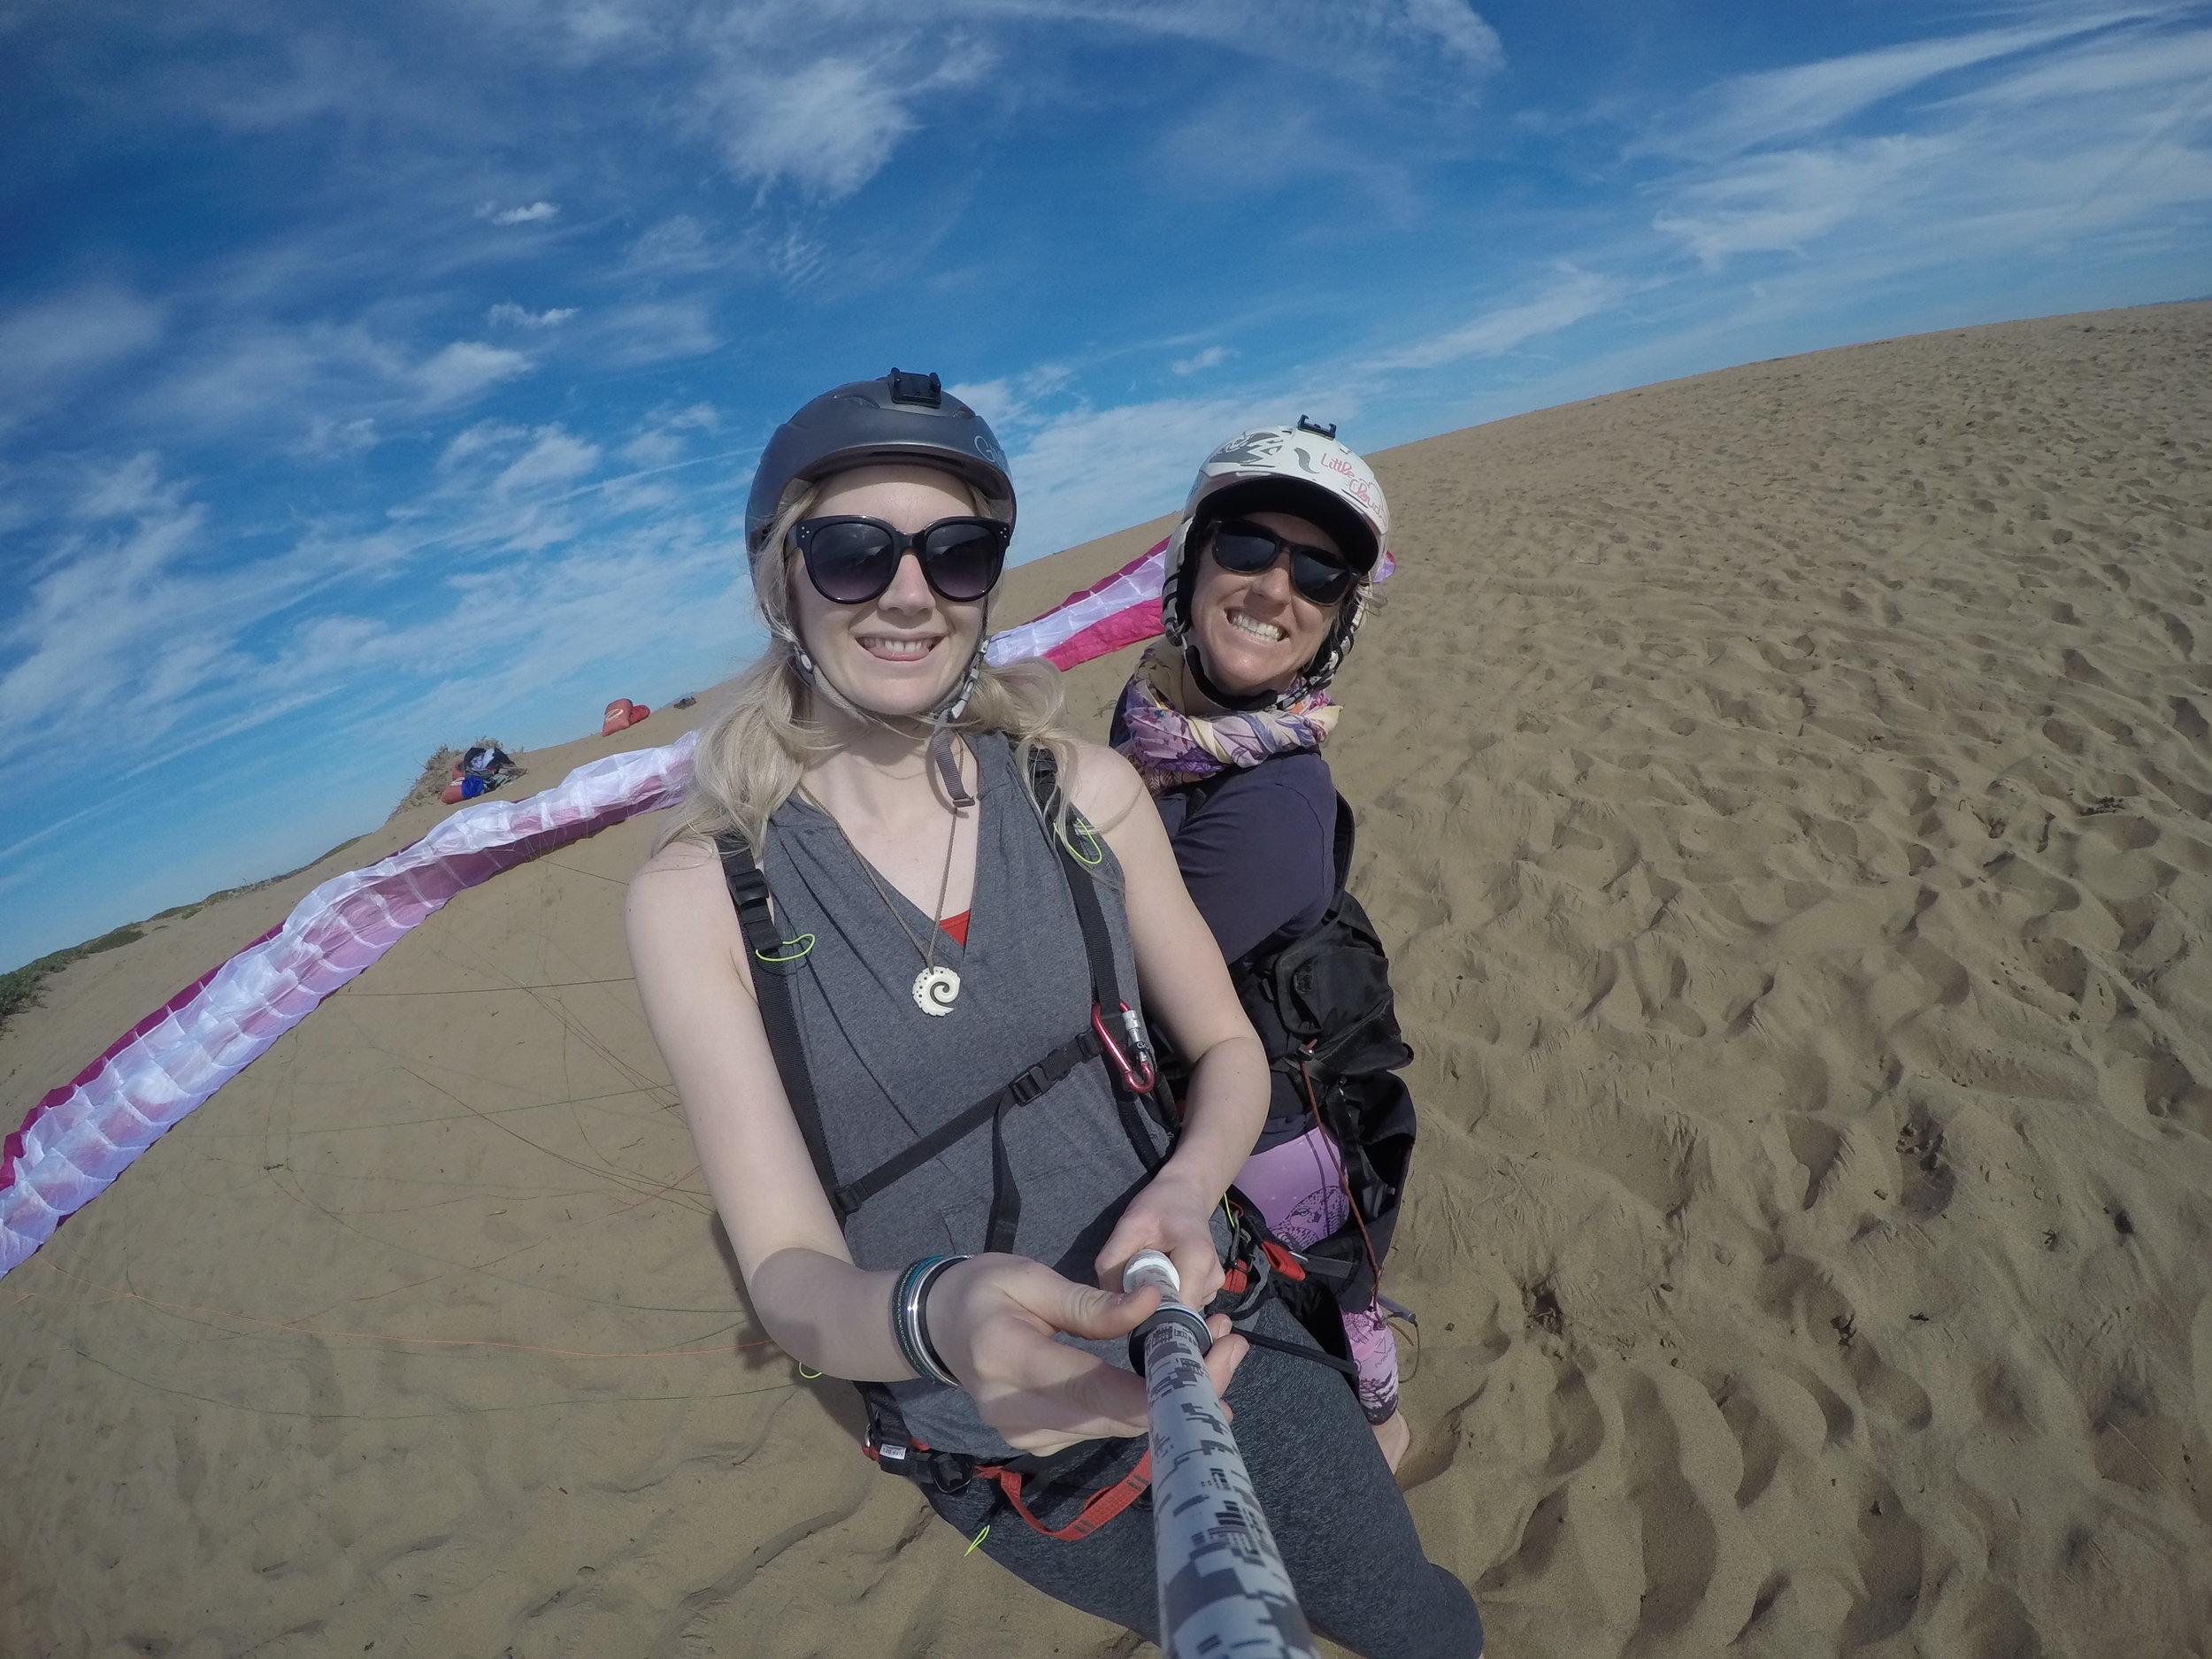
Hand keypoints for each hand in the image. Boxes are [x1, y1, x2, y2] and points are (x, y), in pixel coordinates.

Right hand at [925, 1254, 1246, 1456]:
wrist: (937, 1328)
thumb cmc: (982, 1290)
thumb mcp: (1029, 1277)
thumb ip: (1090, 1301)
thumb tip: (1154, 1304)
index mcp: (1007, 1359)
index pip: (1090, 1387)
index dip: (1152, 1390)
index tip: (1206, 1371)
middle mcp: (1015, 1411)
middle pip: (1113, 1417)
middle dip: (1180, 1388)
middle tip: (1233, 1345)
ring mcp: (1027, 1436)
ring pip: (1116, 1429)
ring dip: (1170, 1397)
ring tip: (1219, 1349)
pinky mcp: (1041, 1442)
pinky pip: (1103, 1429)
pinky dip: (1144, 1406)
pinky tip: (1177, 1373)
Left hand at [1093, 1170, 1226, 1309]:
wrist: (1185, 1194)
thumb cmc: (1159, 1206)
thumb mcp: (1129, 1225)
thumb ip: (1113, 1262)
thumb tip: (1107, 1301)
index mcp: (1197, 1258)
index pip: (1177, 1309)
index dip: (1149, 1314)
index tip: (1128, 1303)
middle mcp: (1212, 1278)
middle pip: (1177, 1313)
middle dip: (1150, 1307)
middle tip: (1134, 1282)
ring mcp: (1213, 1287)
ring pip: (1179, 1312)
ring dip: (1158, 1301)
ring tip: (1149, 1273)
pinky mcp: (1209, 1290)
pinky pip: (1183, 1305)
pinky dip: (1167, 1297)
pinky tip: (1161, 1276)